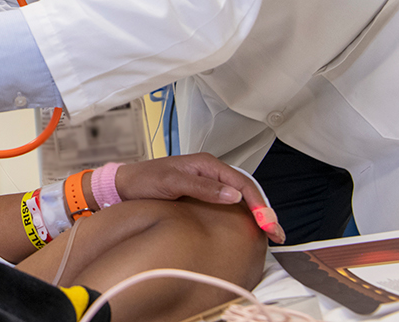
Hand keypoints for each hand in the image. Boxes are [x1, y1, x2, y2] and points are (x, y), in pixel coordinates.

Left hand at [115, 153, 285, 242]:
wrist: (122, 186)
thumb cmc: (143, 181)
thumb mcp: (171, 182)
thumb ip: (202, 187)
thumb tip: (233, 194)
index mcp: (206, 164)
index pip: (242, 182)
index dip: (258, 204)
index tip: (268, 224)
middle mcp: (209, 171)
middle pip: (246, 189)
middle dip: (263, 211)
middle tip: (276, 234)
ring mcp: (206, 182)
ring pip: (240, 196)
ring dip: (255, 213)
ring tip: (269, 232)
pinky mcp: (201, 194)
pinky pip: (228, 202)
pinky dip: (242, 214)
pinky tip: (247, 227)